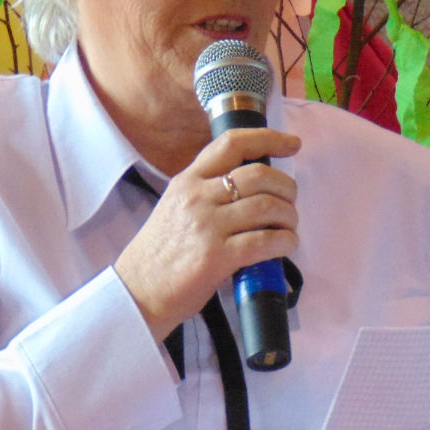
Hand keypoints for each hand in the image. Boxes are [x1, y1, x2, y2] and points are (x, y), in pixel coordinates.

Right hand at [114, 127, 299, 340]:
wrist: (138, 291)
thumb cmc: (159, 253)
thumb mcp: (175, 207)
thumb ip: (206, 192)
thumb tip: (252, 190)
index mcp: (186, 180)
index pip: (231, 144)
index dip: (268, 138)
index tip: (291, 144)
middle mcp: (197, 197)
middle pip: (258, 175)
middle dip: (286, 187)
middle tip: (289, 203)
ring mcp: (207, 226)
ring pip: (267, 206)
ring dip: (288, 216)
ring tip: (287, 227)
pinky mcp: (217, 257)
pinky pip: (264, 241)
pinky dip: (285, 241)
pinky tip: (285, 245)